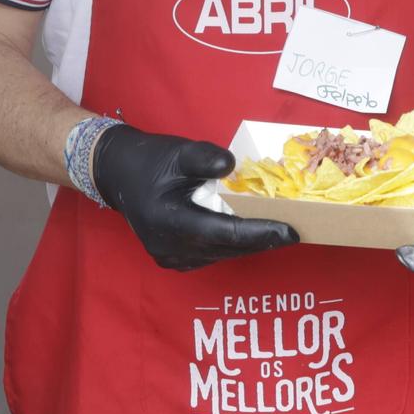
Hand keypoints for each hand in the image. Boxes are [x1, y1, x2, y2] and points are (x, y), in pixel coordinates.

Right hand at [92, 124, 297, 270]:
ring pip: (222, 254)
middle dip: (262, 240)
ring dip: (248, 243)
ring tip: (277, 229)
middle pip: (228, 247)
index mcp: (170, 221)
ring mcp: (171, 258)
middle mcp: (171, 248)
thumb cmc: (152, 161)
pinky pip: (211, 255)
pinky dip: (231, 244)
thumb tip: (231, 166)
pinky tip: (248, 231)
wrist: (120, 175)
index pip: (226, 233)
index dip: (261, 233)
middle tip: (294, 229)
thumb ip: (205, 158)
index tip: (292, 232)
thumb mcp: (179, 152)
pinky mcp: (173, 261)